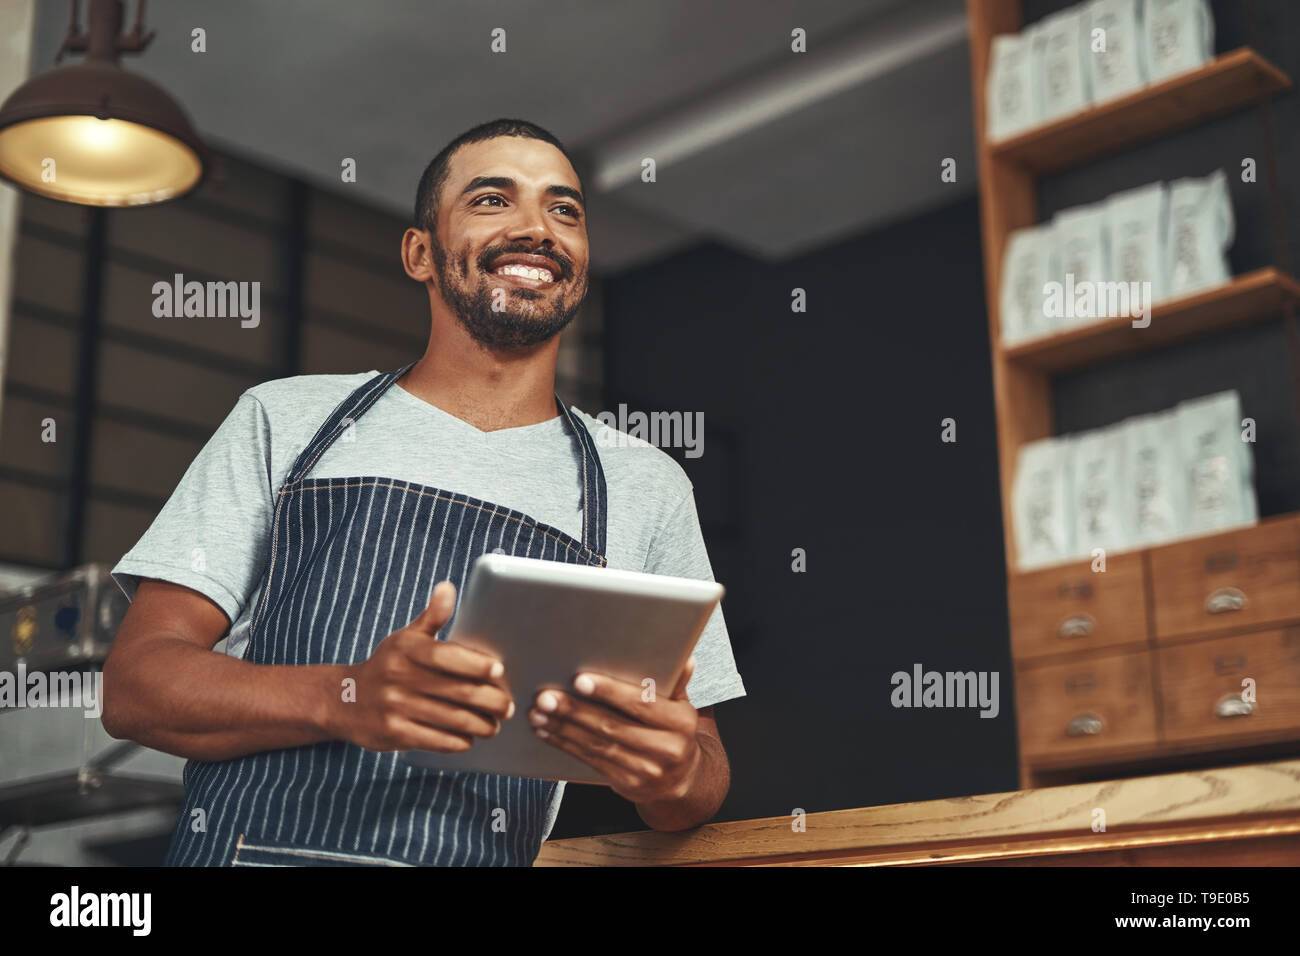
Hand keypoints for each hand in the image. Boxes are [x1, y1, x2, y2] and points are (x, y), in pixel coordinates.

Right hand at [332, 581, 513, 752]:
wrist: (343, 700)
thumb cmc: (387, 665)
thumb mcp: (405, 638)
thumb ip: (432, 616)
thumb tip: (448, 587)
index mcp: (407, 649)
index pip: (447, 656)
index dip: (476, 664)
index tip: (499, 670)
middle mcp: (399, 677)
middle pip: (457, 691)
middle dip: (489, 701)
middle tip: (506, 706)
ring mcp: (395, 706)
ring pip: (451, 719)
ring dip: (480, 725)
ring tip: (494, 726)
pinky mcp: (394, 733)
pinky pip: (436, 740)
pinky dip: (458, 741)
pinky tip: (469, 738)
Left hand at [529, 657, 701, 802]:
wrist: (681, 779)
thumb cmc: (674, 730)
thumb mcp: (681, 706)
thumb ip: (675, 683)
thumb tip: (683, 658)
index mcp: (681, 723)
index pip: (642, 704)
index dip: (610, 692)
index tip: (580, 680)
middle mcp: (667, 749)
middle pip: (613, 726)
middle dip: (575, 711)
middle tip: (546, 697)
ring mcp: (646, 771)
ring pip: (597, 745)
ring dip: (563, 728)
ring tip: (538, 713)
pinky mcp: (626, 784)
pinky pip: (591, 761)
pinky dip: (566, 744)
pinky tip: (547, 731)